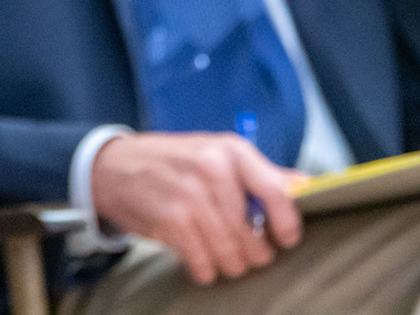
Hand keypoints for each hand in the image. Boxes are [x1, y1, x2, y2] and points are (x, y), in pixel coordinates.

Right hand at [90, 132, 303, 284]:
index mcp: (231, 151)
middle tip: (247, 252)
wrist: (113, 166)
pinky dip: (205, 269)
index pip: (277, 191)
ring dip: (230, 264)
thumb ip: (261, 172)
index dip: (287, 223)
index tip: (285, 238)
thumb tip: (306, 185)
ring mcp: (190, 195)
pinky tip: (199, 258)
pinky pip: (204, 263)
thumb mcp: (216, 153)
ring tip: (222, 255)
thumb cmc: (172, 162)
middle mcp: (213, 169)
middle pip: (253, 234)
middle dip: (254, 253)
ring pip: (231, 253)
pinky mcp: (171, 220)